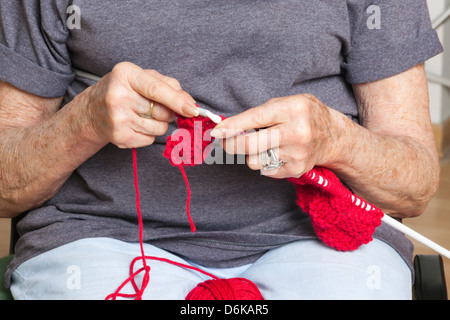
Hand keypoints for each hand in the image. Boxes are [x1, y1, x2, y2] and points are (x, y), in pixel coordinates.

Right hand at [85, 62, 198, 148]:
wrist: (92, 111)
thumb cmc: (124, 90)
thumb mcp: (143, 77)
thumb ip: (170, 86)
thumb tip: (190, 104)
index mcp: (126, 75)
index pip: (156, 90)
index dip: (177, 101)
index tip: (193, 110)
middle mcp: (118, 96)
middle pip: (163, 112)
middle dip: (168, 112)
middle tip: (154, 107)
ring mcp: (117, 119)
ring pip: (159, 129)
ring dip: (159, 124)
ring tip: (142, 115)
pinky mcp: (119, 137)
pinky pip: (150, 140)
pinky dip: (149, 134)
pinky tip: (135, 125)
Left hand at [211, 94, 343, 178]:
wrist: (333, 136)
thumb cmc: (304, 116)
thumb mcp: (287, 102)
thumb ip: (260, 113)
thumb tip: (228, 127)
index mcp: (293, 109)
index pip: (255, 118)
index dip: (232, 126)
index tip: (216, 131)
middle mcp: (296, 133)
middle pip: (250, 145)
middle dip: (230, 144)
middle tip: (224, 141)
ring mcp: (296, 154)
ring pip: (254, 160)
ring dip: (250, 154)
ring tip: (263, 144)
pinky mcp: (296, 169)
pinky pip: (264, 170)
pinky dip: (264, 162)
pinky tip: (275, 153)